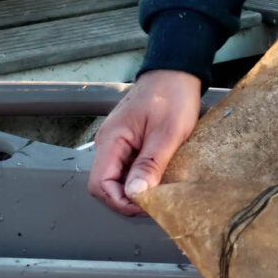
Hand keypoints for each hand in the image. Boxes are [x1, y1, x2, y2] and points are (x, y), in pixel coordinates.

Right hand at [88, 69, 204, 217]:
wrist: (176, 71)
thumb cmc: (172, 95)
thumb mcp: (167, 133)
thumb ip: (150, 165)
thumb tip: (135, 194)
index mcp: (111, 140)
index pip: (100, 184)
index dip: (120, 201)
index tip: (145, 206)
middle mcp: (109, 143)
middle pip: (106, 185)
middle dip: (128, 199)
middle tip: (155, 203)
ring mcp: (119, 143)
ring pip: (118, 179)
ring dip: (135, 189)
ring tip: (159, 192)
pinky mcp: (130, 143)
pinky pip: (129, 168)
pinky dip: (141, 178)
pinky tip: (159, 178)